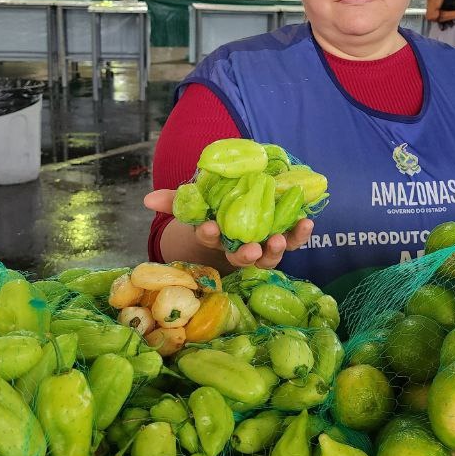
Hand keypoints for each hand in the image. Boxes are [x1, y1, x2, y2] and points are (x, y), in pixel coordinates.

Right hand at [144, 189, 314, 269]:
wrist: (242, 214)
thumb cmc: (216, 211)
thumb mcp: (196, 204)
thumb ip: (175, 200)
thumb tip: (147, 199)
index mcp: (218, 237)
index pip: (211, 238)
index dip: (210, 235)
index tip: (210, 229)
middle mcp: (240, 247)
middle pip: (242, 256)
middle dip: (246, 254)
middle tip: (251, 250)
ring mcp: (263, 246)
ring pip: (268, 255)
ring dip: (275, 249)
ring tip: (279, 240)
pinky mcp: (284, 240)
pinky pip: (293, 241)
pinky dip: (300, 234)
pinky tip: (307, 223)